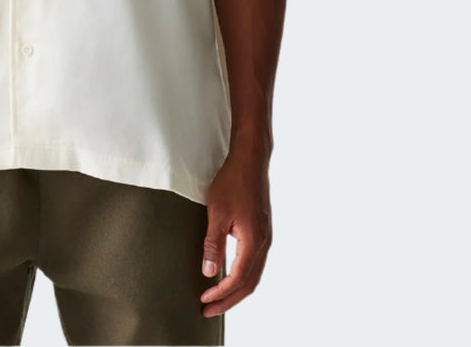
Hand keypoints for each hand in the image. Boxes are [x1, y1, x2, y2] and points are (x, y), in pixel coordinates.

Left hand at [199, 148, 272, 317]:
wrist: (251, 161)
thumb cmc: (233, 182)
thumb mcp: (217, 213)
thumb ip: (214, 244)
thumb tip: (209, 272)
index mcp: (253, 242)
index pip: (238, 279)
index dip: (221, 294)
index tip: (204, 301)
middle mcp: (264, 244)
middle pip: (249, 284)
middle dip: (229, 300)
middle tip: (209, 309)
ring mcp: (265, 237)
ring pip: (254, 275)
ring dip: (236, 290)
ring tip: (218, 298)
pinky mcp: (262, 231)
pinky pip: (255, 263)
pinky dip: (243, 276)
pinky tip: (231, 275)